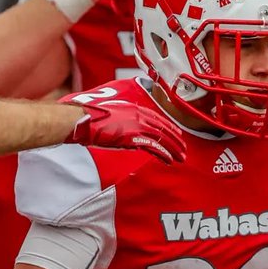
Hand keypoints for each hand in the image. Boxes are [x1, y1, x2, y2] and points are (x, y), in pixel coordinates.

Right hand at [65, 100, 186, 163]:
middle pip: (163, 128)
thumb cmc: (90, 118)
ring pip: (161, 138)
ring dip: (173, 148)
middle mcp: (138, 115)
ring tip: (181, 158)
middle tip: (184, 149)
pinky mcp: (133, 137)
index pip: (156, 118)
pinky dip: (163, 153)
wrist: (83, 120)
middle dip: (175, 139)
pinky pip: (153, 146)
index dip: (168, 127)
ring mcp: (137, 125)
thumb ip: (121, 120)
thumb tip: (124, 130)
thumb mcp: (109, 114)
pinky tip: (168, 160)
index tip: (177, 134)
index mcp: (133, 108)